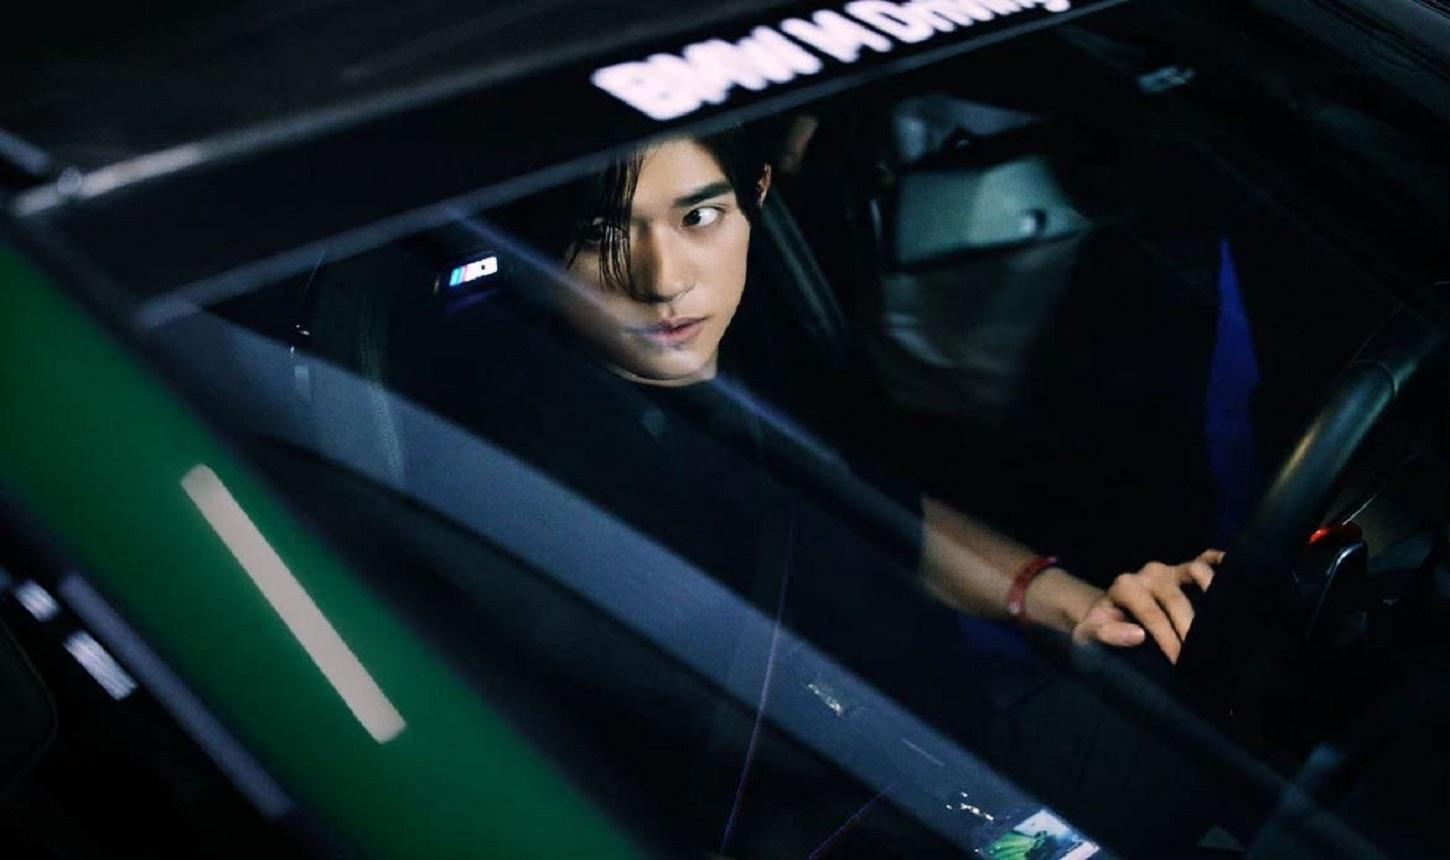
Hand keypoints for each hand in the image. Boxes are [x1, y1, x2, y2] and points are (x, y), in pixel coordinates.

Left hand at [1072, 549, 1223, 662]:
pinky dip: (1219, 561)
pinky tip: (1236, 571)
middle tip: (1206, 655)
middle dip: (1192, 628)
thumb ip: (1107, 634)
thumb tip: (1138, 635)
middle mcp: (1148, 574)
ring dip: (1212, 590)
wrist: (1100, 614)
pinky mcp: (1183, 570)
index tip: (1181, 662)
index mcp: (1125, 587)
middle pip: (1176, 599)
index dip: (1169, 640)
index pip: (1152, 615)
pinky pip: (1203, 559)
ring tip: (1225, 617)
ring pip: (1195, 570)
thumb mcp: (1089, 636)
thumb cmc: (1098, 628)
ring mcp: (1168, 570)